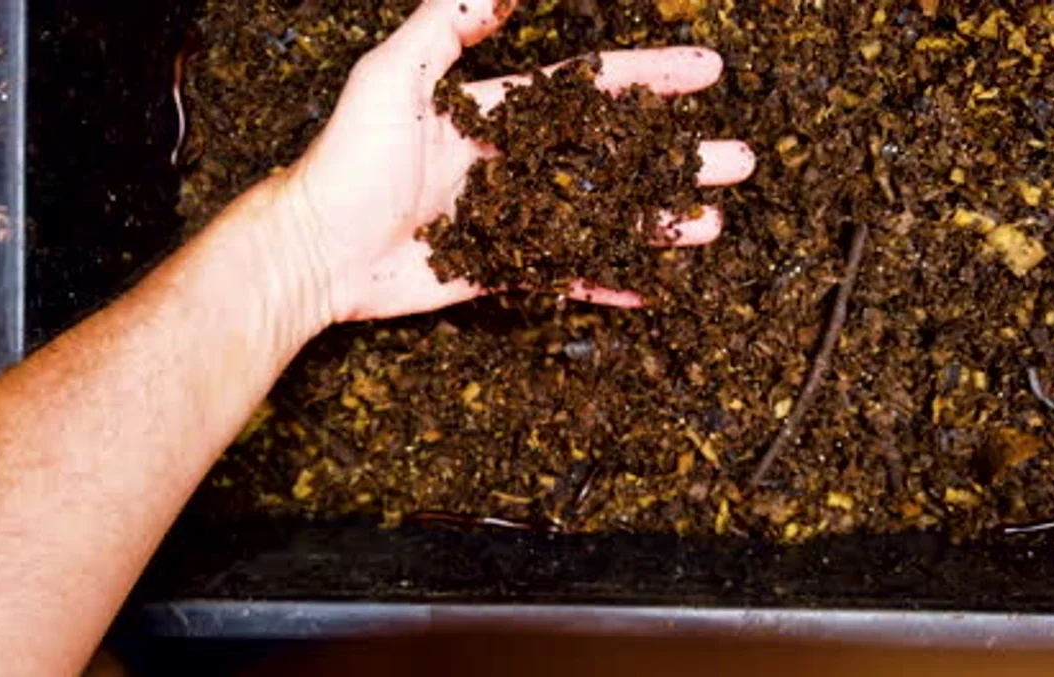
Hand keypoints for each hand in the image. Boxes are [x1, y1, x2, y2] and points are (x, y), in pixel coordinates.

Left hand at [278, 0, 755, 322]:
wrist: (316, 250)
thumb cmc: (348, 160)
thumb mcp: (391, 76)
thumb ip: (446, 25)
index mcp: (497, 112)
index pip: (589, 88)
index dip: (648, 77)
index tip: (705, 71)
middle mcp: (515, 162)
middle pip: (614, 154)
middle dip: (676, 153)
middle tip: (737, 159)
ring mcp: (515, 217)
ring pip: (602, 216)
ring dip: (658, 218)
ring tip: (713, 222)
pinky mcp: (502, 266)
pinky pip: (566, 273)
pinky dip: (608, 279)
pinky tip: (652, 285)